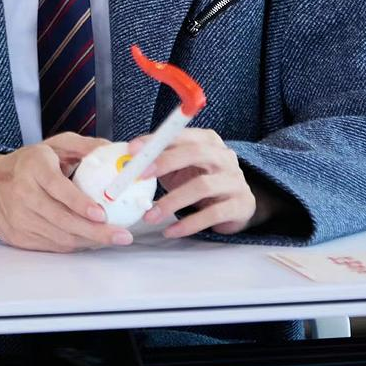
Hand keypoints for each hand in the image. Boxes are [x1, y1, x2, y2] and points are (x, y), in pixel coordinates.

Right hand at [0, 135, 131, 252]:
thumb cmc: (28, 163)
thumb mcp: (53, 145)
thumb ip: (83, 146)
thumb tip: (112, 149)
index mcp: (33, 167)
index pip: (57, 187)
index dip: (79, 203)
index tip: (101, 214)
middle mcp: (23, 194)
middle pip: (62, 219)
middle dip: (95, 231)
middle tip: (121, 235)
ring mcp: (19, 219)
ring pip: (59, 237)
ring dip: (88, 241)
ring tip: (112, 239)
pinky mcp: (19, 238)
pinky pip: (52, 246)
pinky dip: (74, 245)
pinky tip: (90, 241)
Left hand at [127, 127, 271, 237]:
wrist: (237, 205)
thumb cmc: (201, 181)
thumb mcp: (182, 167)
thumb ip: (160, 162)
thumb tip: (126, 162)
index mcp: (209, 140)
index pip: (181, 134)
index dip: (156, 141)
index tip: (132, 150)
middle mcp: (224, 157)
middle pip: (195, 153)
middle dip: (164, 162)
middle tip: (139, 177)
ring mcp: (234, 180)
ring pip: (202, 186)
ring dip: (172, 202)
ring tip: (150, 216)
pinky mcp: (240, 205)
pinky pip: (212, 214)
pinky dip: (188, 224)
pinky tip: (171, 231)